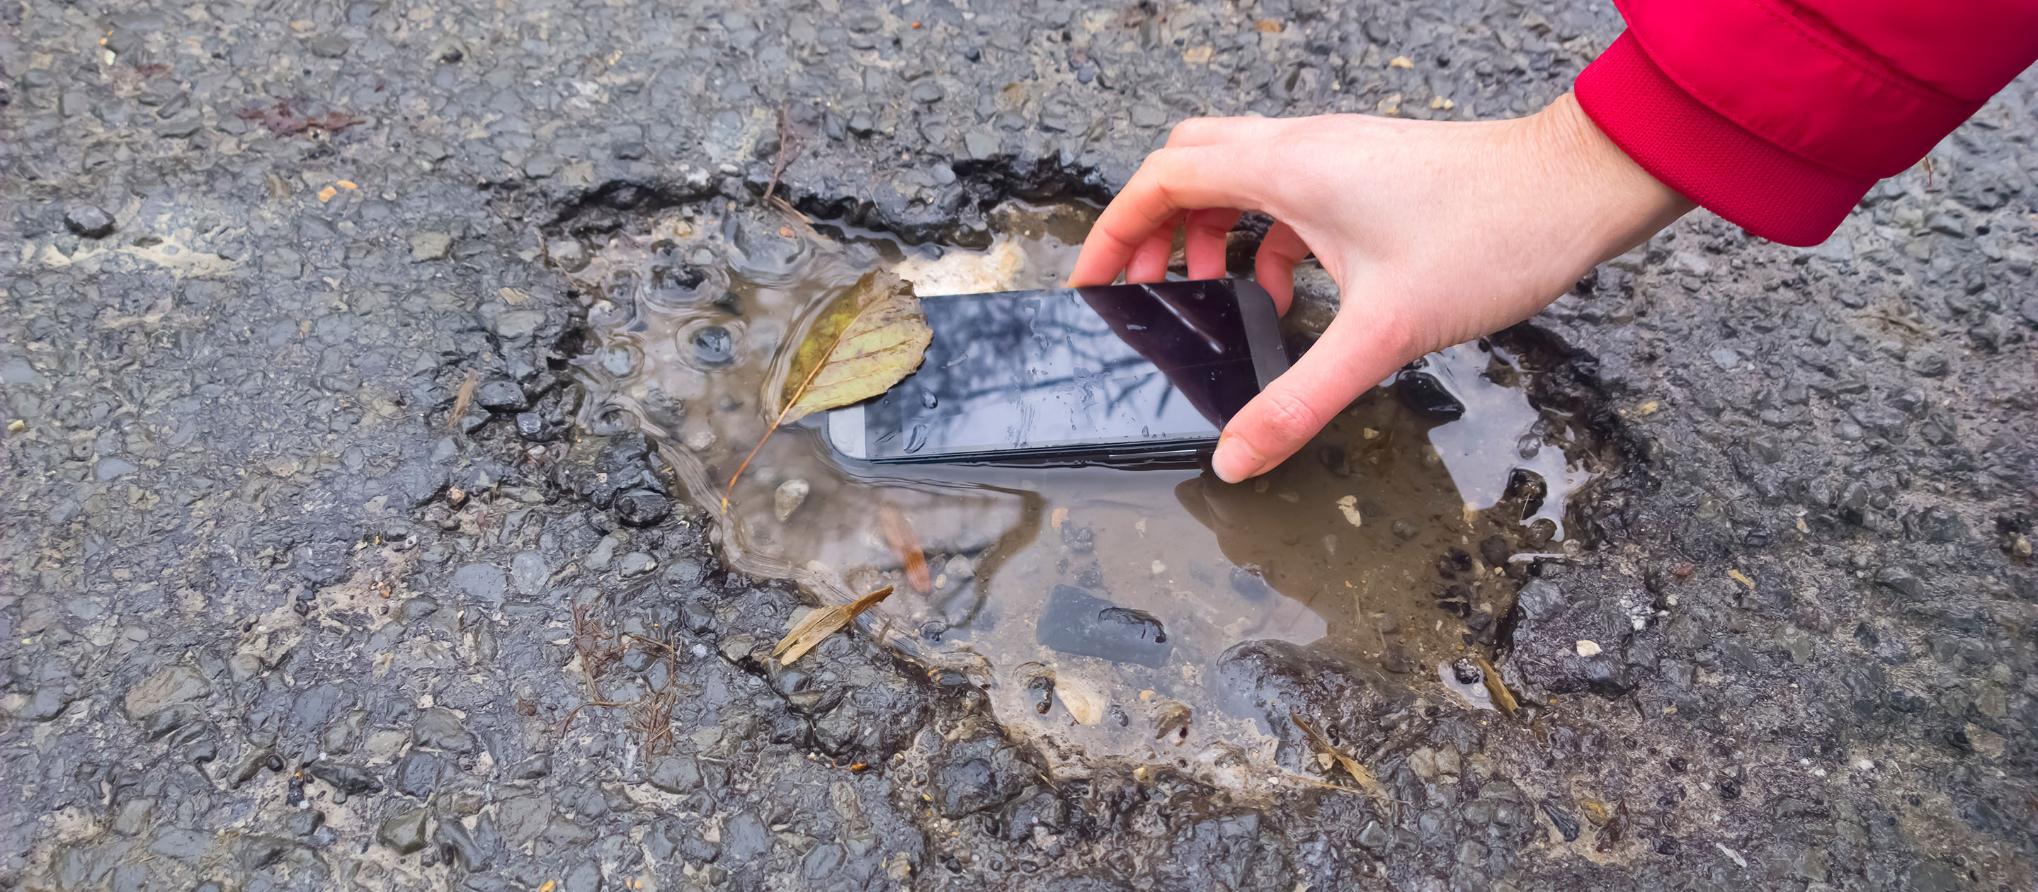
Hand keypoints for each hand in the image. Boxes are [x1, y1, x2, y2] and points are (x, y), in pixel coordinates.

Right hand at [1069, 94, 1692, 482]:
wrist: (1578, 187)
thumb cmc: (1490, 237)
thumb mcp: (1383, 334)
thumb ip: (1301, 399)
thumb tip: (1237, 457)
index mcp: (1287, 168)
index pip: (1163, 179)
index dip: (1114, 231)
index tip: (1091, 283)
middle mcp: (1302, 148)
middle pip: (1190, 165)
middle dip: (1154, 227)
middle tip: (1141, 290)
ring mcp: (1337, 155)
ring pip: (1239, 175)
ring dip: (1210, 231)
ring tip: (1206, 297)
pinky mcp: (1368, 171)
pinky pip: (1288, 192)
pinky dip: (1266, 238)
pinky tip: (1288, 293)